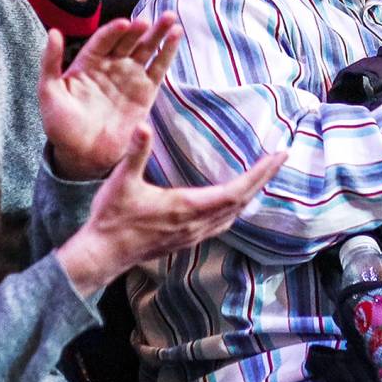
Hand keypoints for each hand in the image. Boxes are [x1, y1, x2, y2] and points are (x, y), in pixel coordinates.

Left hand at [41, 13, 181, 179]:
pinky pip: (158, 68)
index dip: (114, 31)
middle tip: (150, 20)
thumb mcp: (49, 93)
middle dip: (140, 28)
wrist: (83, 156)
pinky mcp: (146, 92)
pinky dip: (167, 52)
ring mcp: (130, 77)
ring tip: (170, 18)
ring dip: (158, 34)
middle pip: (128, 40)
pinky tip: (175, 35)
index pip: (103, 40)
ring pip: (146, 50)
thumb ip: (50, 62)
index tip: (124, 24)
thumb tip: (54, 32)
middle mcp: (111, 65)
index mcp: (87, 62)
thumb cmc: (61, 125)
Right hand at [56, 126, 286, 295]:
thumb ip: (136, 152)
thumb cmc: (111, 218)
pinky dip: (235, 210)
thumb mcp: (122, 181)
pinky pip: (222, 225)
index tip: (278, 156)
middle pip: (242, 202)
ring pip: (233, 215)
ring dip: (251, 195)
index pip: (236, 191)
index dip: (260, 174)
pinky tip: (234, 204)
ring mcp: (192, 235)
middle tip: (280, 159)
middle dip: (263, 179)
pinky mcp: (185, 241)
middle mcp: (196, 223)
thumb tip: (144, 126)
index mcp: (187, 207)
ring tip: (263, 177)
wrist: (101, 255)